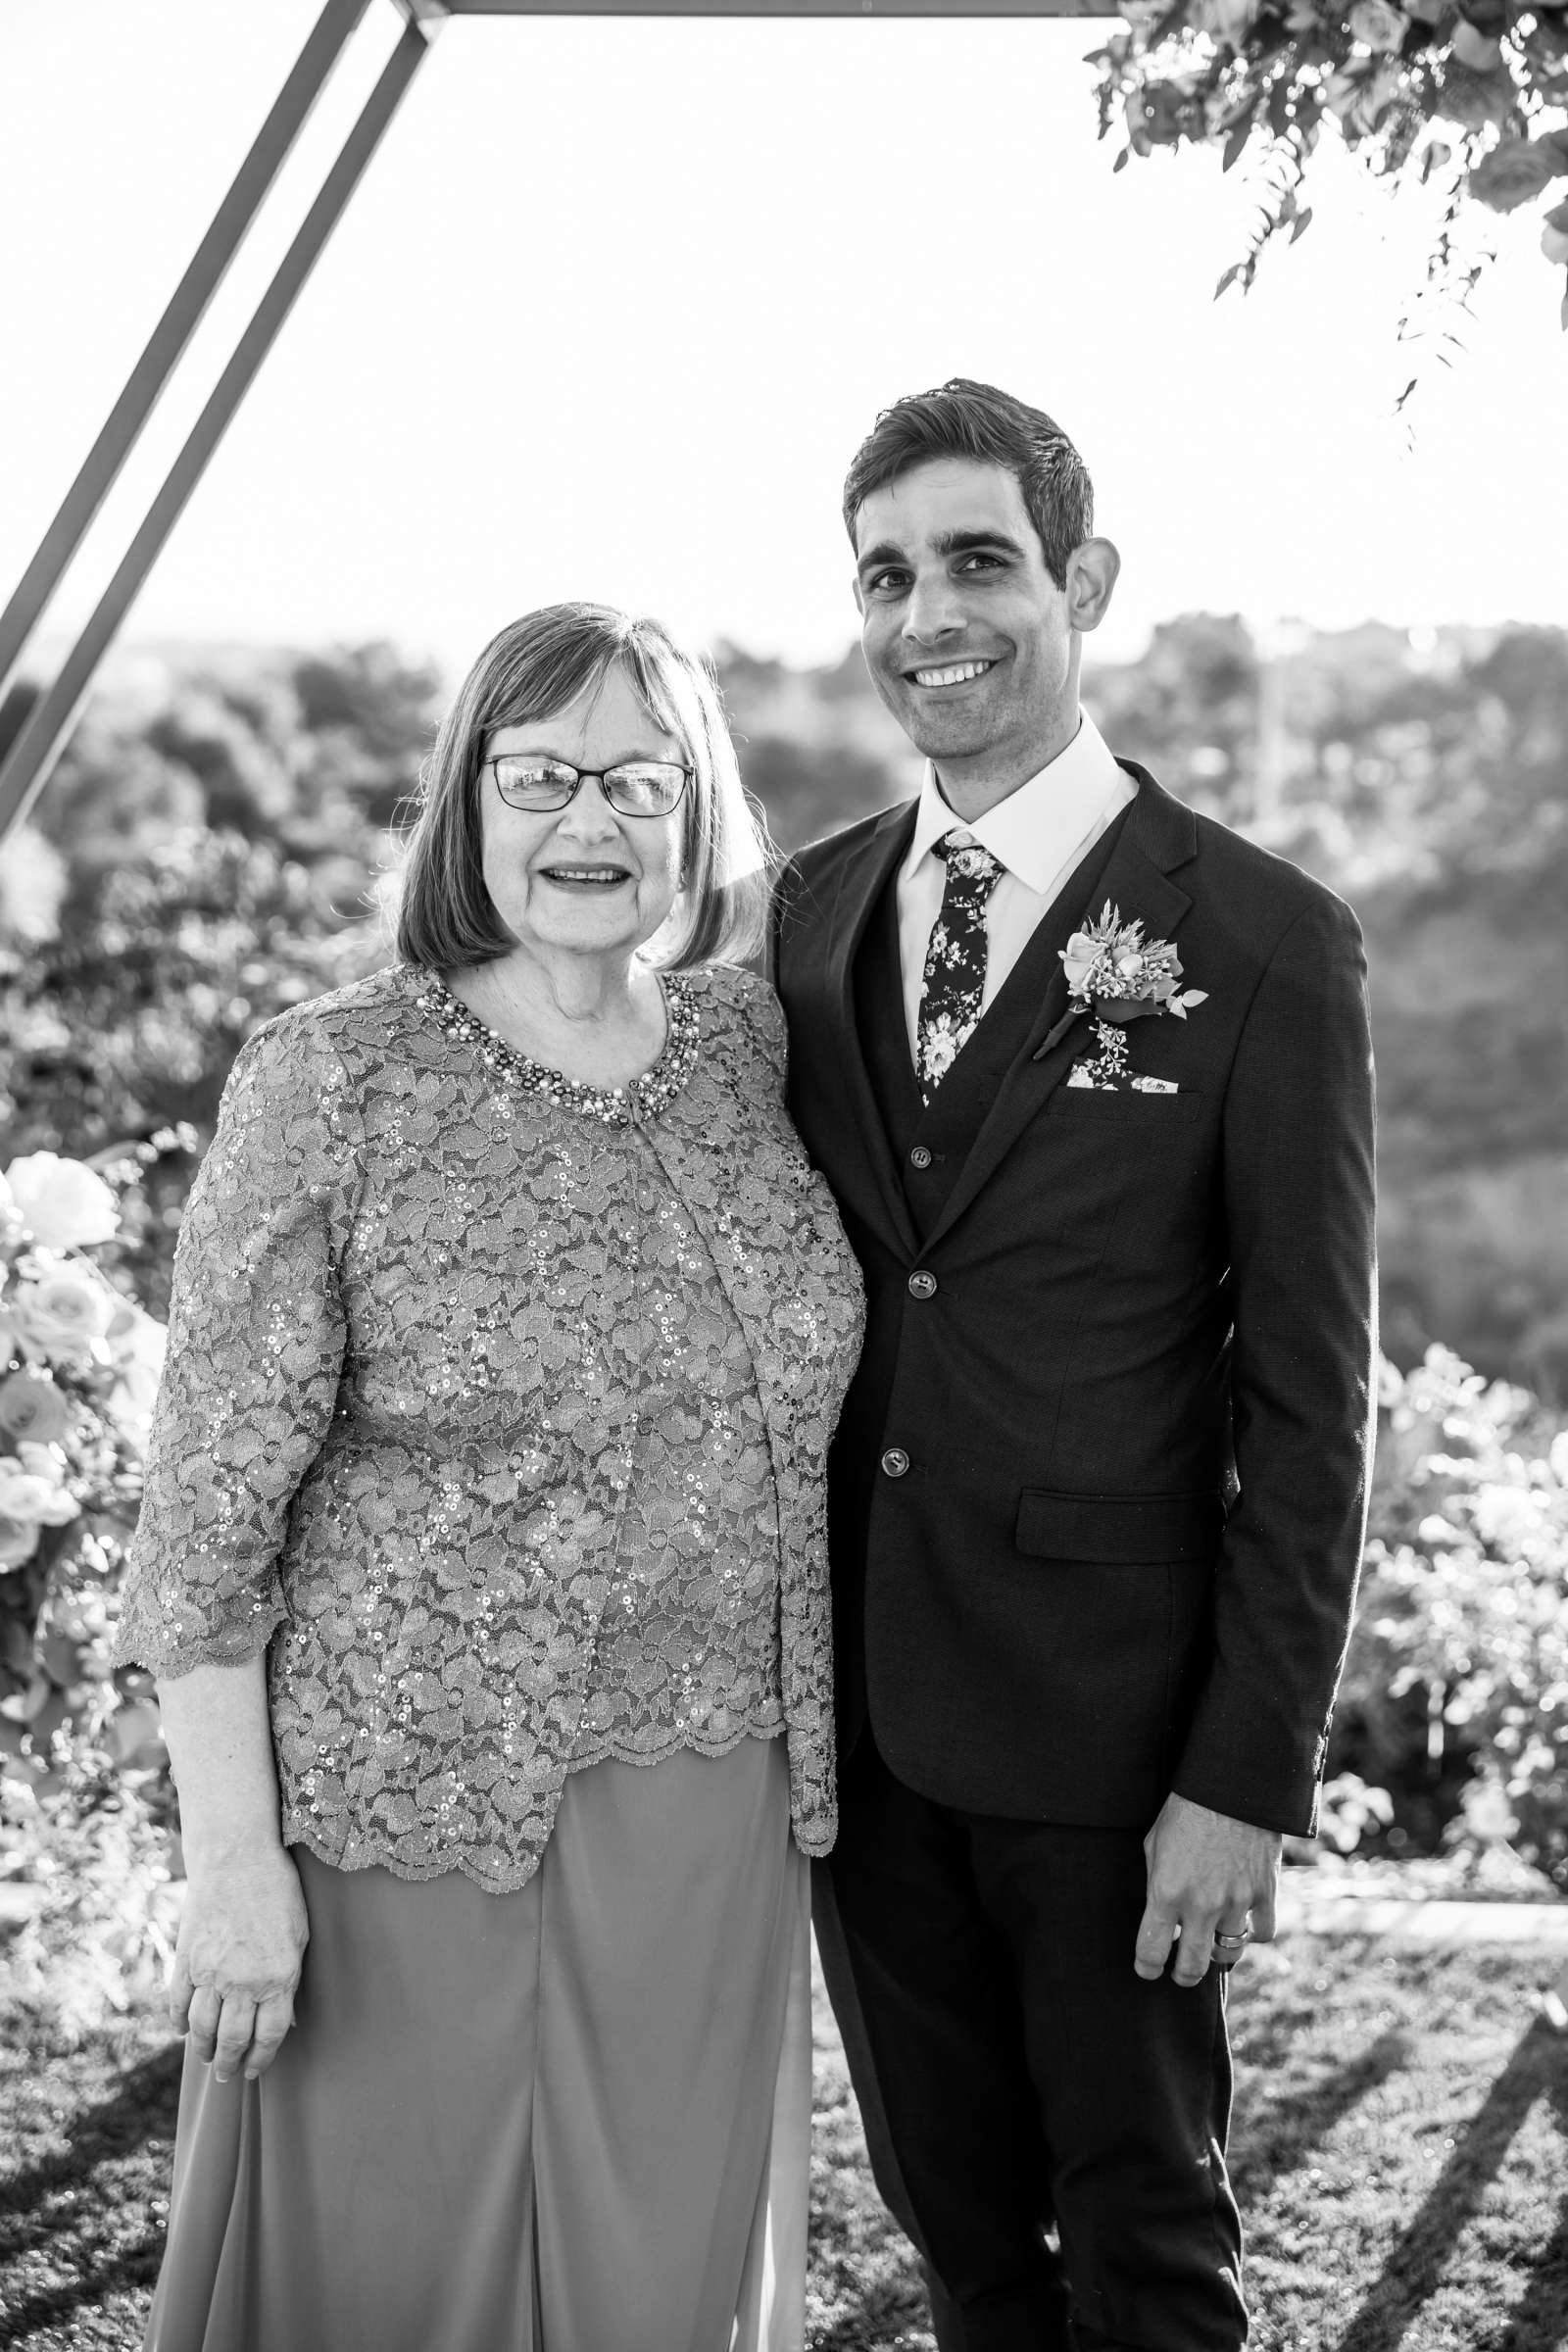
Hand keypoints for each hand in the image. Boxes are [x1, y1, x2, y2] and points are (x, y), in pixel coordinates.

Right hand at [169, 1848, 308, 2082]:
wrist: (237, 1858)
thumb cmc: (278, 1892)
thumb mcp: (300, 1935)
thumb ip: (290, 1978)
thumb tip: (285, 2018)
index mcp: (278, 1978)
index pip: (268, 2035)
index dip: (261, 2060)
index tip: (254, 2071)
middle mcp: (243, 1982)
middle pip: (232, 2039)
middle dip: (228, 2064)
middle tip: (226, 2076)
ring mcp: (210, 1972)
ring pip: (203, 2027)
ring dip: (203, 2049)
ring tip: (206, 2059)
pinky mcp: (186, 1959)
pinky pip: (178, 2001)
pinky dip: (178, 2020)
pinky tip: (182, 2030)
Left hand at [1134, 1793, 1280, 1986]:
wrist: (1230, 1784)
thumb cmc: (1184, 1810)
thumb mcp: (1154, 1844)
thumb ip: (1156, 1885)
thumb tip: (1160, 1917)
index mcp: (1165, 1891)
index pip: (1151, 1951)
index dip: (1147, 1967)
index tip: (1148, 1969)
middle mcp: (1201, 1904)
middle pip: (1191, 1967)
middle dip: (1182, 1975)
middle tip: (1181, 1972)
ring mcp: (1236, 1902)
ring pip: (1229, 1954)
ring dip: (1218, 1952)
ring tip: (1212, 1945)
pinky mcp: (1265, 1893)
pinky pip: (1263, 1933)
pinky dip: (1254, 1933)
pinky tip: (1244, 1922)